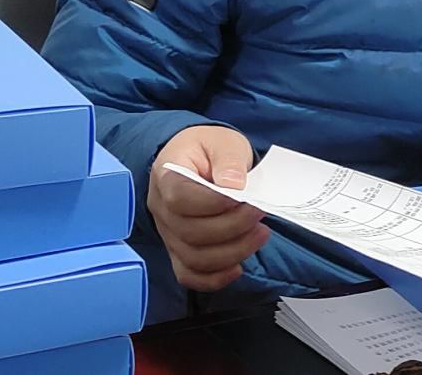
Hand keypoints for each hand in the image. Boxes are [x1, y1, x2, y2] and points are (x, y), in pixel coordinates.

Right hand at [148, 125, 269, 292]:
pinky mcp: (178, 250)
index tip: (243, 198)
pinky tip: (237, 268)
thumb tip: (233, 184)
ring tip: (260, 234)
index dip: (213, 203)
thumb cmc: (210, 149)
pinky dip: (213, 278)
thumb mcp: (224, 142)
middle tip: (260, 213)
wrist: (198, 159)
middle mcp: (161, 208)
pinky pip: (188, 275)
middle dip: (233, 227)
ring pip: (193, 258)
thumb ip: (229, 160)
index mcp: (167, 175)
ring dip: (232, 252)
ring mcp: (168, 233)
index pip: (180, 198)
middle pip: (191, 232)